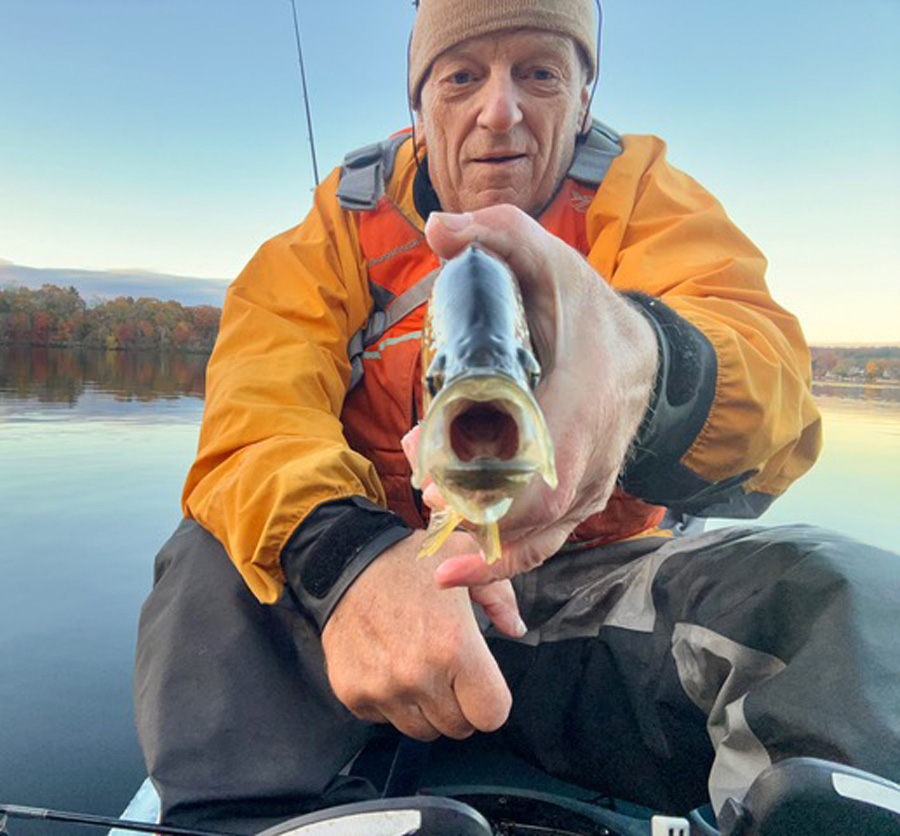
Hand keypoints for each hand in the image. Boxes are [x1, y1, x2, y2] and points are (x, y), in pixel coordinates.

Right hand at [321, 530, 521, 740]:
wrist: (346, 562)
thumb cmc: (409, 561)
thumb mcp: (465, 557)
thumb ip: (500, 597)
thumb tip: (516, 629)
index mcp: (455, 646)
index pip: (492, 715)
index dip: (491, 700)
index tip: (480, 682)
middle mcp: (419, 675)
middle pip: (457, 728)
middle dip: (459, 704)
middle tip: (447, 670)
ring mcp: (383, 688)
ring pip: (421, 731)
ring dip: (425, 708)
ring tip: (418, 668)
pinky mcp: (353, 694)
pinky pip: (384, 720)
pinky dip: (390, 702)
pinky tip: (389, 666)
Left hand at [422, 206, 657, 585]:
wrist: (644, 353)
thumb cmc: (588, 310)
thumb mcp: (549, 259)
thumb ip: (498, 235)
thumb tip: (438, 229)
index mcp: (579, 399)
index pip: (537, 466)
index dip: (486, 490)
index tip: (434, 486)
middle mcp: (589, 454)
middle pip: (528, 511)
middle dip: (469, 509)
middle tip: (424, 491)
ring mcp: (590, 485)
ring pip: (537, 536)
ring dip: (480, 535)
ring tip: (434, 521)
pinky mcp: (583, 500)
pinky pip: (546, 541)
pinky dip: (503, 554)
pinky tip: (459, 561)